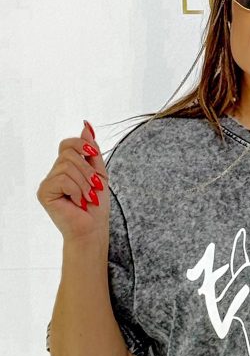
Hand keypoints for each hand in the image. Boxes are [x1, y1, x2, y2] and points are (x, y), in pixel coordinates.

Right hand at [36, 121, 108, 242]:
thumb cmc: (96, 205)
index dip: (81, 145)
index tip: (94, 154)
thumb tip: (86, 126)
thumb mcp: (99, 174)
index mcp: (66, 168)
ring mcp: (47, 182)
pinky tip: (77, 202)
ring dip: (84, 183)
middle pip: (69, 154)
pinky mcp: (44, 192)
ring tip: (87, 198)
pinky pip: (62, 179)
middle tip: (94, 189)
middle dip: (88, 170)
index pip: (67, 144)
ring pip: (67, 166)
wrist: (94, 228)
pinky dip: (76, 190)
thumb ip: (92, 152)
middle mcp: (54, 173)